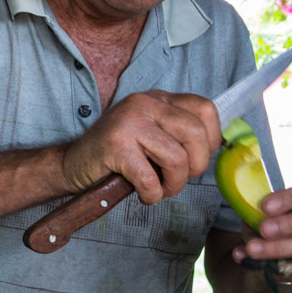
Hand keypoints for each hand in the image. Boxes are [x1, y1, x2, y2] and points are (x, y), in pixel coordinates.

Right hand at [60, 91, 221, 204]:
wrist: (73, 164)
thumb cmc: (118, 156)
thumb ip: (179, 132)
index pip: (206, 109)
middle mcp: (145, 103)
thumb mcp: (152, 134)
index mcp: (158, 98)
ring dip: (173, 185)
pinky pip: (150, 178)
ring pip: (177, 158)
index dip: (211, 140)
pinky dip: (151, 194)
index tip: (195, 158)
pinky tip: (141, 193)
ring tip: (158, 189)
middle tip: (176, 179)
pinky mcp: (116, 145)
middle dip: (195, 166)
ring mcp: (129, 121)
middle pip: (197, 133)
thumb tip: (218, 147)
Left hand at [233, 183, 291, 272]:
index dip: (289, 199)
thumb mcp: (268, 211)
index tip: (265, 206)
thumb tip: (247, 225)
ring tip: (254, 249)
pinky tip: (260, 263)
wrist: (286, 244)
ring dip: (282, 247)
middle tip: (264, 229)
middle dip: (289, 224)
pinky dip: (280, 265)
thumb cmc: (277, 218)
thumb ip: (258, 214)